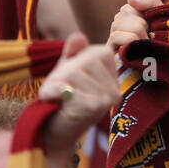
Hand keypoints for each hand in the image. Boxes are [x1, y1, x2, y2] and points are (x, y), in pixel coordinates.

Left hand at [38, 34, 121, 154]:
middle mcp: (115, 89)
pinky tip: (56, 102)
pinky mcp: (92, 107)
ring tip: (60, 97)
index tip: (72, 80)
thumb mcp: (67, 70)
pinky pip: (68, 87)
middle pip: (86, 60)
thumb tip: (79, 36)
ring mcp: (107, 98)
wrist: (54, 132)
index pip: (97, 52)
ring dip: (58, 82)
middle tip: (62, 90)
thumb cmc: (62, 99)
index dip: (77, 61)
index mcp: (115, 78)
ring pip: (75, 72)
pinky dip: (53, 92)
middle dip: (66, 72)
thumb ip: (73, 51)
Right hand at [108, 0, 160, 53]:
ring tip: (147, 45)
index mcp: (130, 20)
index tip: (154, 28)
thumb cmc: (168, 47)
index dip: (144, 14)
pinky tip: (140, 48)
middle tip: (151, 39)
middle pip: (123, 14)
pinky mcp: (111, 54)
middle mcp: (118, 29)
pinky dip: (131, 39)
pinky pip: (116, 36)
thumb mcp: (164, 19)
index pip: (129, 6)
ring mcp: (112, 41)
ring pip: (118, 23)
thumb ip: (151, 3)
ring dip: (138, 32)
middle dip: (142, 24)